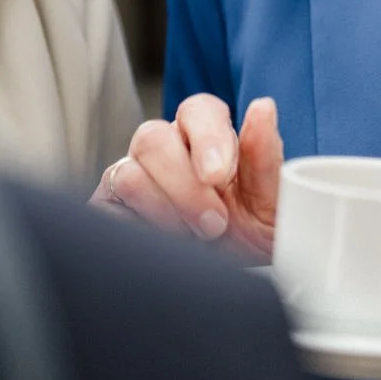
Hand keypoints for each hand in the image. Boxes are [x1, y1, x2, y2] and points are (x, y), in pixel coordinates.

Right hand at [89, 94, 282, 259]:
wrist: (233, 273)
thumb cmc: (253, 227)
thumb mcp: (271, 198)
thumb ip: (265, 154)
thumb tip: (263, 107)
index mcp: (206, 132)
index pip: (197, 109)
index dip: (207, 137)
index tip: (220, 175)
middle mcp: (165, 147)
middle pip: (153, 138)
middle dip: (185, 185)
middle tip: (216, 223)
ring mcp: (133, 174)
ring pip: (129, 174)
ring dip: (165, 210)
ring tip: (195, 239)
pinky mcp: (110, 208)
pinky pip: (109, 210)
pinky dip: (141, 228)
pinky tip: (165, 242)